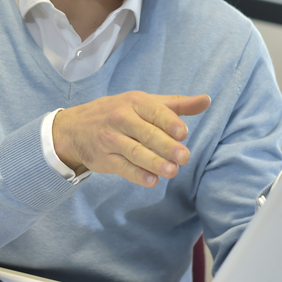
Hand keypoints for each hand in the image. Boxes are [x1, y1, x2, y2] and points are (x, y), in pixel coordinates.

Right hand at [53, 92, 210, 187]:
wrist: (75, 127)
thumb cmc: (119, 113)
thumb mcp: (145, 103)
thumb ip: (177, 105)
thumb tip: (206, 100)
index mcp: (135, 102)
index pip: (154, 111)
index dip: (168, 122)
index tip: (183, 133)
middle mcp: (121, 118)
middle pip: (146, 133)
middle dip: (165, 146)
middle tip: (184, 157)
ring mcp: (111, 139)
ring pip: (135, 152)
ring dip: (154, 163)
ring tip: (172, 171)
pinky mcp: (105, 159)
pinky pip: (123, 168)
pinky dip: (137, 175)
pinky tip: (152, 181)